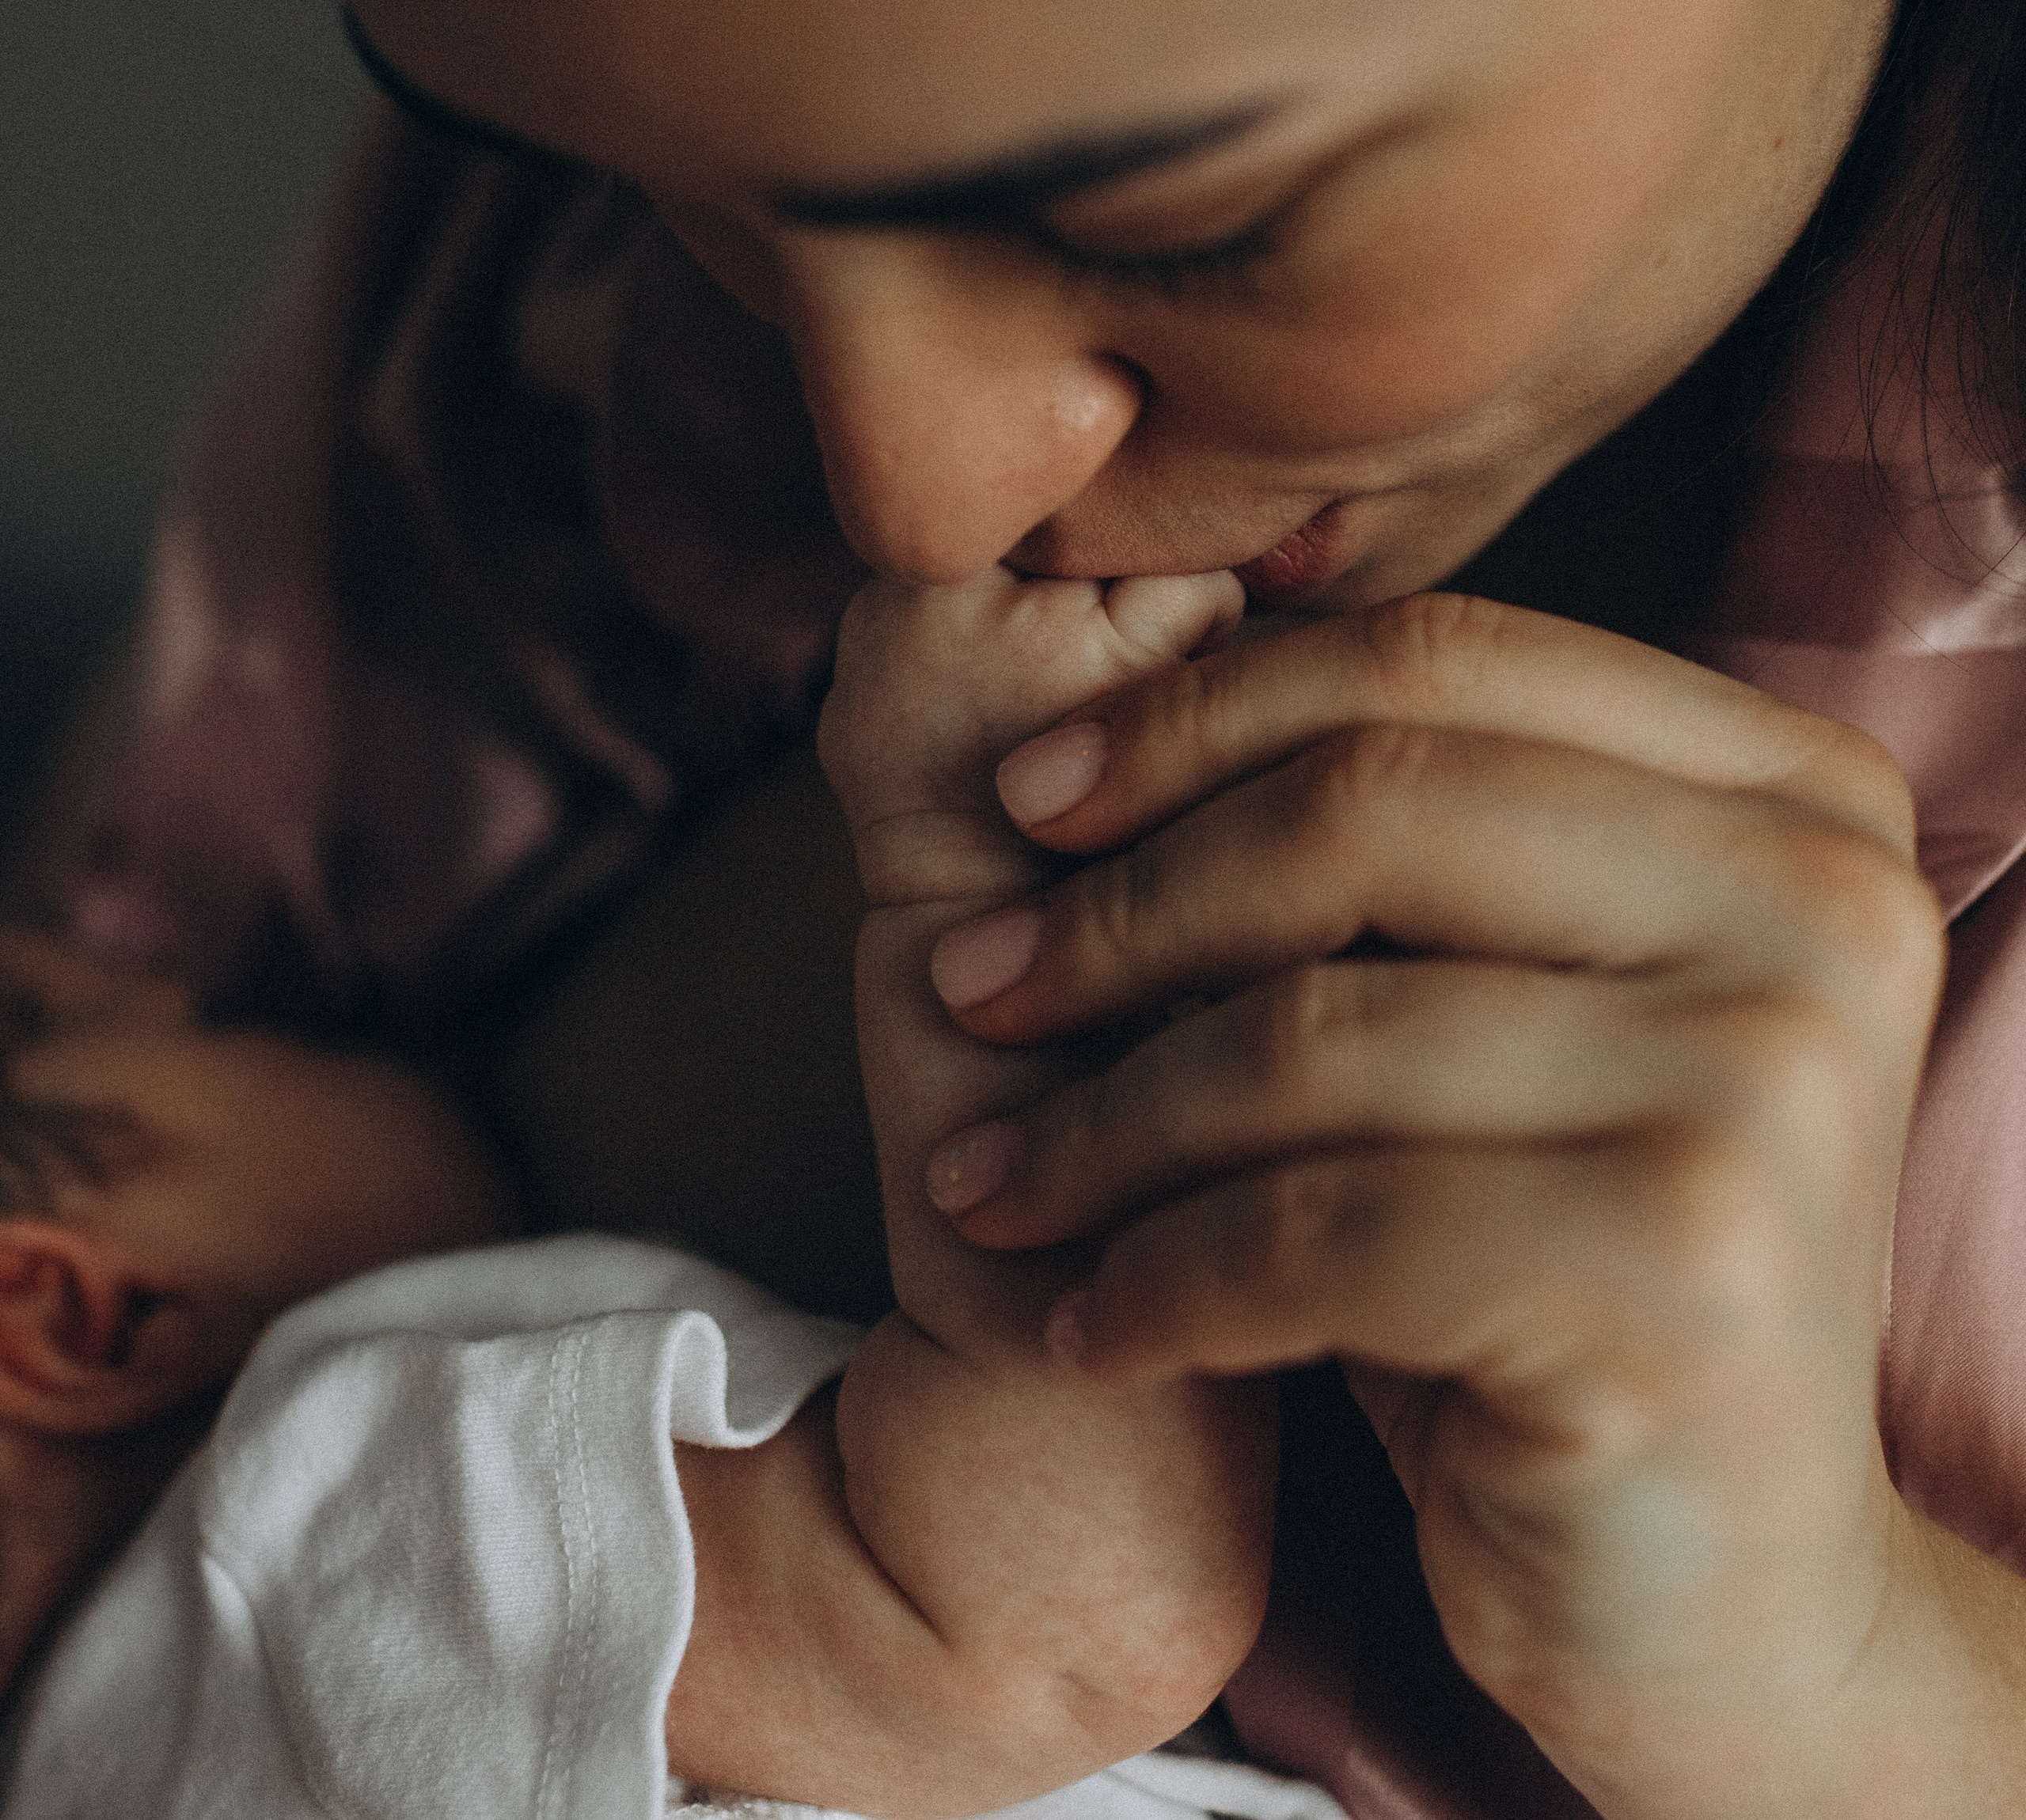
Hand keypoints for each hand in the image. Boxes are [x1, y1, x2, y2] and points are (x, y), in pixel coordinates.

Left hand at [919, 593, 2008, 1815]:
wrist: (1720, 1590)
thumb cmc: (1561, 1268)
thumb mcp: (1496, 1025)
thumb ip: (1382, 862)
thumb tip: (1076, 747)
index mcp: (1794, 801)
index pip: (1440, 662)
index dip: (1197, 714)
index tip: (1026, 797)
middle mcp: (1823, 913)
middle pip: (1365, 810)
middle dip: (1117, 907)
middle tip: (969, 985)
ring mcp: (1767, 1094)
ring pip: (1308, 1037)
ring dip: (1096, 1124)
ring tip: (995, 1182)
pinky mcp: (1679, 1287)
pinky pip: (1311, 1236)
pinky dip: (1156, 1284)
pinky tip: (1091, 1328)